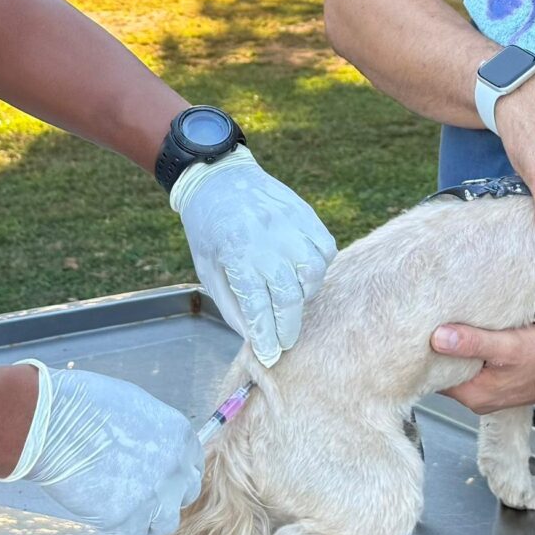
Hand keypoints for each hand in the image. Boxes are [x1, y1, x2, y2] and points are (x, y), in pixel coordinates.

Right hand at [7, 361, 203, 534]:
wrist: (53, 424)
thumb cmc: (87, 405)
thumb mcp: (136, 407)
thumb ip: (156, 434)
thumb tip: (156, 450)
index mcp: (180, 437)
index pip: (194, 467)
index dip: (175, 475)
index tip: (158, 479)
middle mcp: (175, 469)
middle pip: (184, 496)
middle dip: (164, 498)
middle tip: (137, 493)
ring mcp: (154, 497)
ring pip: (164, 524)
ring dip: (145, 520)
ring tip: (120, 509)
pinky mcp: (126, 519)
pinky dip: (117, 529)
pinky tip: (101, 514)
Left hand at [169, 145, 337, 365]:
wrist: (219, 178)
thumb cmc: (209, 229)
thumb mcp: (208, 270)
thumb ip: (232, 306)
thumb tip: (254, 337)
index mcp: (236, 256)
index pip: (258, 309)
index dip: (267, 337)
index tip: (271, 356)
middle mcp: (267, 242)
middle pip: (289, 298)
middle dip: (288, 327)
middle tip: (285, 341)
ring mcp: (290, 226)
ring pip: (313, 275)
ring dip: (304, 296)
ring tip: (290, 301)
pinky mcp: (306, 215)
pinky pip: (325, 250)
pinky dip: (319, 268)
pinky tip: (304, 273)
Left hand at [430, 322, 534, 413]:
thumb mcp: (510, 346)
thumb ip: (474, 343)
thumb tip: (437, 338)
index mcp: (474, 394)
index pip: (433, 375)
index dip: (424, 352)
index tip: (419, 326)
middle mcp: (479, 397)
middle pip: (445, 369)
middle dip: (439, 346)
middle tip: (431, 315)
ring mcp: (490, 390)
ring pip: (461, 366)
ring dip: (457, 345)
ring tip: (449, 317)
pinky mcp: (501, 380)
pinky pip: (477, 364)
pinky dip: (473, 347)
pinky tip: (474, 328)